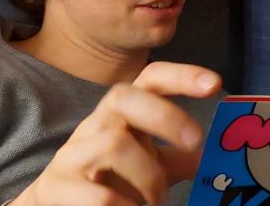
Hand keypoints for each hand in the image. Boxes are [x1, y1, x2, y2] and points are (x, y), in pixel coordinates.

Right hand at [10, 62, 220, 205]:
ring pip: (114, 145)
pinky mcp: (54, 187)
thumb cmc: (109, 180)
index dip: (182, 75)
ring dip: (148, 177)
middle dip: (165, 116)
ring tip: (154, 199)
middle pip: (123, 96)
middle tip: (195, 142)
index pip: (150, 79)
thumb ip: (176, 160)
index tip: (215, 84)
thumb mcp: (146, 165)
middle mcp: (96, 124)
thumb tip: (208, 157)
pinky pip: (99, 195)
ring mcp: (72, 153)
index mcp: (123, 113)